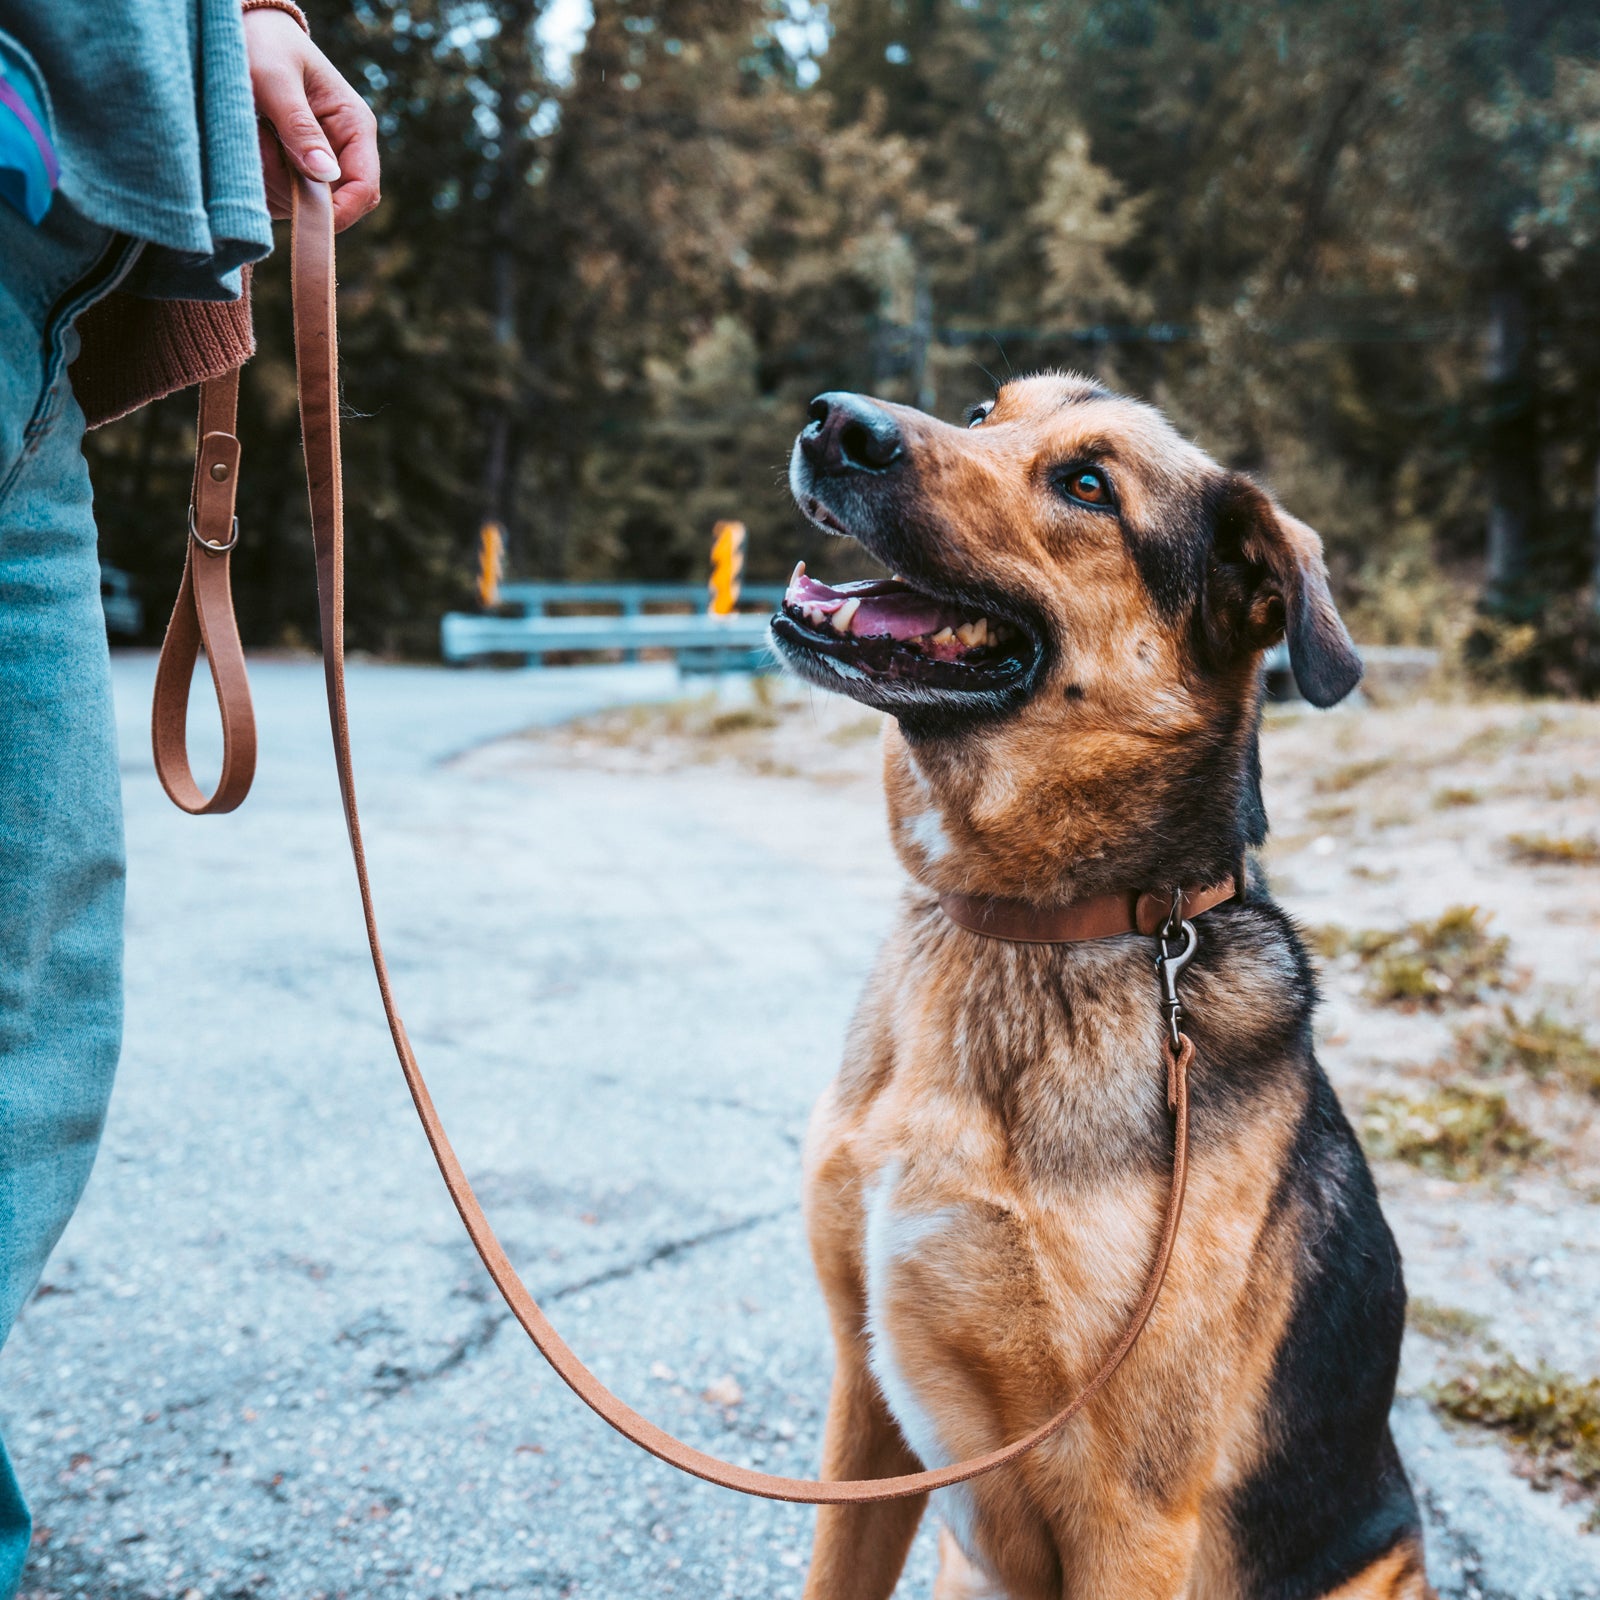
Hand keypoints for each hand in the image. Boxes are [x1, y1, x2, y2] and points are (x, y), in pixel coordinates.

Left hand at [244, 8, 379, 231]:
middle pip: (331, 204)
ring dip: (271, 183)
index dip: (340, 212)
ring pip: (301, 204)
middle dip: (293, 192)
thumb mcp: (277, 80)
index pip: (364, 189)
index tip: (304, 216)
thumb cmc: (264, 43)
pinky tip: (251, 146)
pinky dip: (260, 182)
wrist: (245, 28)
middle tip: (259, 148)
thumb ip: (299, 126)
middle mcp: (342, 151)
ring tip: (254, 136)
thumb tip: (325, 174)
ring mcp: (318, 163)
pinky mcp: (293, 170)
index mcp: (354, 126)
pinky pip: (280, 197)